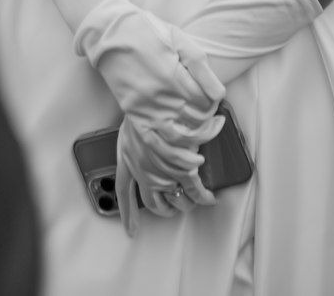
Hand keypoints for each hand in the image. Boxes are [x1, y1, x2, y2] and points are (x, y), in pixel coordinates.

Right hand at [75, 2, 224, 142]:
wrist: (110, 35)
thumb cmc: (146, 32)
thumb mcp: (179, 38)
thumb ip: (201, 65)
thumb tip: (218, 94)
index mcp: (174, 77)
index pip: (207, 102)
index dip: (215, 101)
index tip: (214, 96)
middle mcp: (161, 97)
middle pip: (197, 120)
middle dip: (210, 118)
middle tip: (214, 113)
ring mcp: (147, 109)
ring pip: (180, 138)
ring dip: (199, 139)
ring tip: (209, 133)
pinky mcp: (134, 115)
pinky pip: (156, 144)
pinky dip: (174, 155)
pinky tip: (188, 158)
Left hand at [115, 113, 221, 236]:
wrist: (155, 104)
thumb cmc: (140, 107)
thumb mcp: (129, 124)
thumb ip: (134, 138)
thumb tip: (144, 140)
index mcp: (127, 160)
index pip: (124, 192)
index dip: (129, 214)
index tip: (131, 230)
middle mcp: (142, 173)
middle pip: (153, 203)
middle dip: (164, 208)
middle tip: (172, 208)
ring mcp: (162, 175)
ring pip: (175, 199)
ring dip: (184, 203)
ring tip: (192, 200)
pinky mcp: (181, 172)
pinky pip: (193, 191)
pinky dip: (202, 197)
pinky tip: (208, 198)